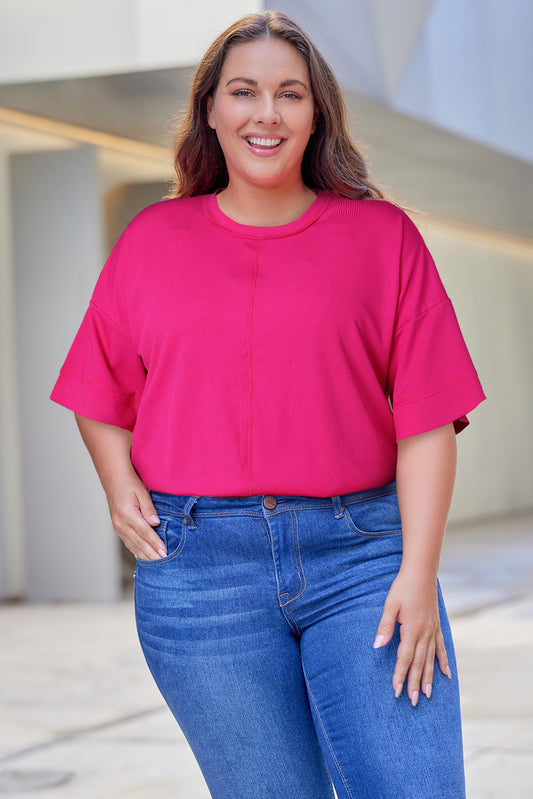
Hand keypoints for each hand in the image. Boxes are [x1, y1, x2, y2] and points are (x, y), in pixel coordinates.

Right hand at [106, 473, 165, 560]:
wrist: (114, 480)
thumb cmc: (130, 484)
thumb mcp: (142, 492)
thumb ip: (149, 509)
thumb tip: (156, 523)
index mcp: (127, 513)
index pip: (144, 532)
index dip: (155, 543)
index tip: (164, 551)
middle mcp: (120, 523)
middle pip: (138, 542)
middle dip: (152, 553)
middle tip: (164, 561)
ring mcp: (117, 527)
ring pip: (133, 545)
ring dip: (145, 555)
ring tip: (156, 563)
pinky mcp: (118, 528)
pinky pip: (128, 542)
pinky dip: (137, 551)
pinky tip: (144, 556)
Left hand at [373, 569, 450, 705]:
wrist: (421, 573)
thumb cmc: (403, 588)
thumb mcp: (390, 606)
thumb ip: (384, 627)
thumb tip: (376, 646)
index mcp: (412, 629)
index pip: (405, 658)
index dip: (400, 675)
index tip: (397, 691)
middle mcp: (425, 633)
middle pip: (419, 663)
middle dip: (416, 683)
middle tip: (413, 702)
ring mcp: (433, 630)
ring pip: (431, 659)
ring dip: (430, 678)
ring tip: (428, 695)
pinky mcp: (437, 626)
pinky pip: (441, 648)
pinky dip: (443, 662)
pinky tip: (447, 674)